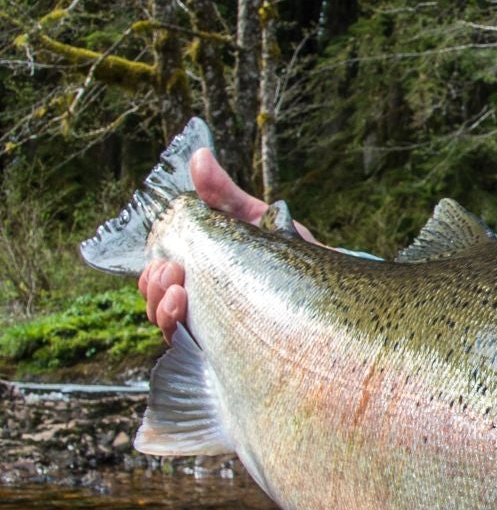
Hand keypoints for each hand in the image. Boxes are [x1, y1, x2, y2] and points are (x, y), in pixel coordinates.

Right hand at [137, 148, 311, 339]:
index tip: (162, 263)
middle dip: (154, 290)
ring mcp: (214, 329)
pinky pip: (194, 352)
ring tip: (178, 295)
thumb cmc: (288, 251)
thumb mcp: (252, 217)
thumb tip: (199, 157)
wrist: (332, 286)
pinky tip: (189, 320)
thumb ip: (222, 193)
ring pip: (170, 329)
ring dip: (163, 311)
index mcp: (199, 275)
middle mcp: (201, 305)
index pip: (159, 280)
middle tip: (170, 275)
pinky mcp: (231, 350)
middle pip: (157, 305)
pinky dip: (183, 335)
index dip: (151, 276)